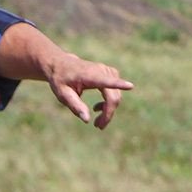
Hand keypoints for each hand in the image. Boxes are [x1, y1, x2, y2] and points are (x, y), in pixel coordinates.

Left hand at [0, 23, 131, 128]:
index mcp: (90, 75)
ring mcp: (108, 71)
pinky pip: (115, 91)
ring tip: (97, 122)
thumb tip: (87, 120)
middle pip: (113, 95)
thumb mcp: (63, 95)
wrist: (62, 65)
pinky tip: (97, 108)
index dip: (119, 84)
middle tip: (99, 127)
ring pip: (116, 95)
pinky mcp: (111, 74)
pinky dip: (109, 102)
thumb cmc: (61, 80)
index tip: (130, 86)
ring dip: (109, 110)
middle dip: (108, 113)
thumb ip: (75, 106)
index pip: (106, 81)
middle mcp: (102, 71)